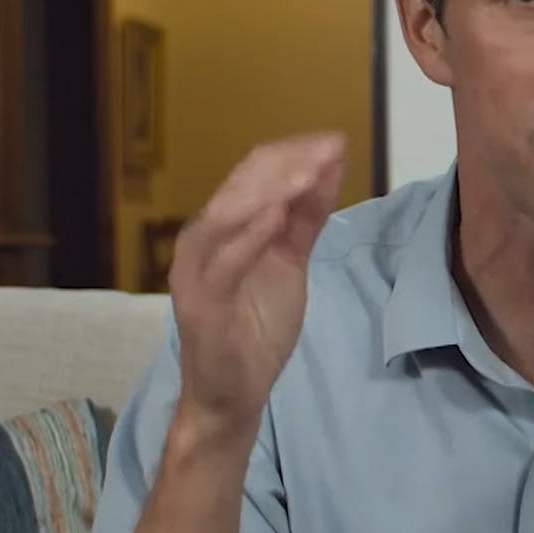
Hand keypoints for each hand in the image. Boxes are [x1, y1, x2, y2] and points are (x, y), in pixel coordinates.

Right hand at [166, 132, 345, 438]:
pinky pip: (224, 263)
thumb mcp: (291, 261)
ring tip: (308, 172)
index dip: (295, 153)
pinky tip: (277, 216)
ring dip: (271, 190)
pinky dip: (249, 235)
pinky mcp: (201, 304)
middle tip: (330, 148)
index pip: (254, 172)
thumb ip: (307, 216)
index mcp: (222, 225)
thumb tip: (330, 166)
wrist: (233, 391)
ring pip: (227, 215)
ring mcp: (197, 271)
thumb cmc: (257, 324)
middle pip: (242, 185)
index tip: (336, 141)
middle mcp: (202, 240)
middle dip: (289, 164)